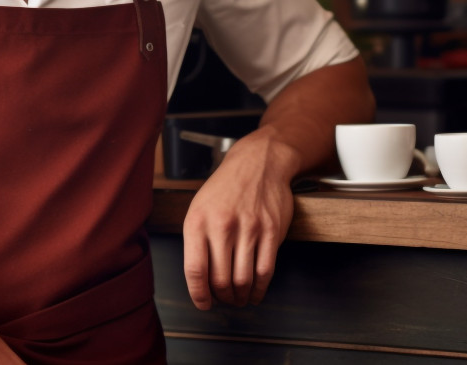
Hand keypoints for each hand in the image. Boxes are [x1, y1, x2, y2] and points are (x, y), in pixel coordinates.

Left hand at [180, 131, 297, 309]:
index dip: (199, 295)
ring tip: (238, 298)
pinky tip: (255, 291)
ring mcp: (249, 229)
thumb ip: (197, 241)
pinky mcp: (271, 232)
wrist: (257, 164)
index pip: (195, 270)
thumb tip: (199, 279)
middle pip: (221, 280)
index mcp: (198, 221)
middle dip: (222, 298)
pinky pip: (265, 271)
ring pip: (243, 280)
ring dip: (240, 297)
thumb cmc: (225, 188)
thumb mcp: (198, 208)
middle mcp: (222, 226)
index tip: (203, 303)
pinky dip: (259, 289)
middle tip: (223, 300)